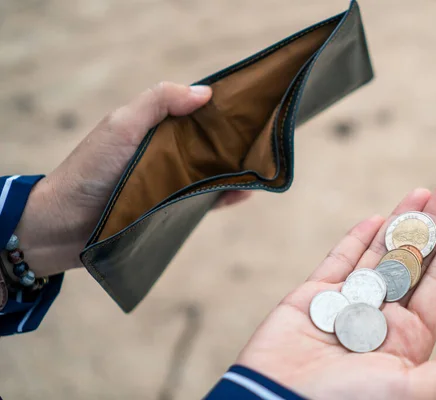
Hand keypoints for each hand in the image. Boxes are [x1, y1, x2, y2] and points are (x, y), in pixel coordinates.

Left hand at [15, 82, 249, 275]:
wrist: (64, 225)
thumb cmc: (90, 170)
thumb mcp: (122, 125)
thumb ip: (159, 102)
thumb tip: (206, 92)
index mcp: (154, 128)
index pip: (194, 113)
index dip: (219, 110)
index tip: (249, 106)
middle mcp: (165, 153)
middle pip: (207, 143)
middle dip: (234, 141)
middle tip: (265, 138)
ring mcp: (170, 183)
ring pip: (210, 173)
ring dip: (234, 170)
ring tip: (261, 166)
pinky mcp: (171, 210)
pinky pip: (204, 202)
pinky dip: (225, 197)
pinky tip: (244, 193)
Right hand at [236, 179, 435, 399]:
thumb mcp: (416, 390)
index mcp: (409, 339)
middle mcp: (380, 318)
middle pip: (414, 260)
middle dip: (433, 222)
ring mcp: (346, 305)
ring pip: (379, 254)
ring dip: (400, 222)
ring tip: (421, 192)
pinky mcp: (311, 299)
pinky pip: (337, 262)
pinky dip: (354, 240)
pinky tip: (374, 219)